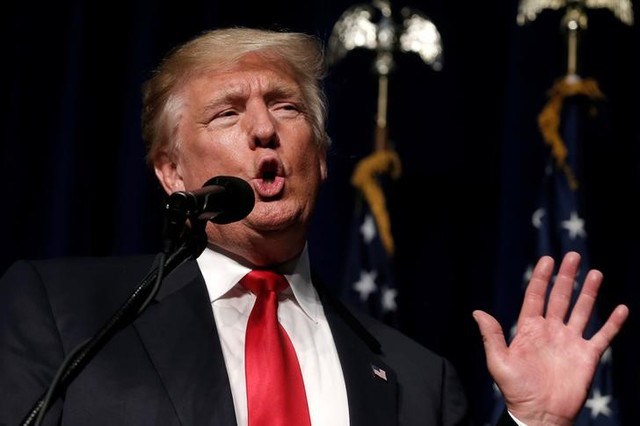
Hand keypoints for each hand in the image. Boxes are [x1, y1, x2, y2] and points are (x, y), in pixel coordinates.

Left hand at [473, 251, 628, 425]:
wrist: (540, 415)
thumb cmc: (516, 390)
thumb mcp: (499, 362)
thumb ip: (491, 336)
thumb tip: (477, 312)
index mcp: (529, 329)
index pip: (536, 297)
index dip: (541, 278)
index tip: (546, 259)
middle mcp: (551, 331)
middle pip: (560, 297)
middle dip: (566, 277)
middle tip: (573, 256)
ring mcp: (570, 342)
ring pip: (582, 310)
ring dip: (589, 292)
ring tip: (595, 273)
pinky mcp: (587, 356)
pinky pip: (602, 335)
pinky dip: (613, 323)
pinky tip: (621, 308)